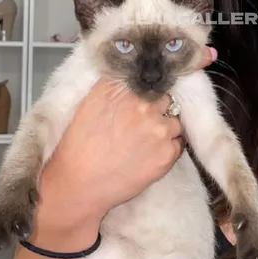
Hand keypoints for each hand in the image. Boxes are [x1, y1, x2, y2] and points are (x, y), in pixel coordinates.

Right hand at [35, 46, 216, 235]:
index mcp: (123, 89)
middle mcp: (143, 103)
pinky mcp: (167, 152)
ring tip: (146, 142)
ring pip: (175, 121)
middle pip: (166, 97)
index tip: (148, 97)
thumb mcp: (90, 103)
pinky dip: (169, 149)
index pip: (150, 79)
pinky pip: (178, 144)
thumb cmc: (79, 145)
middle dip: (159, 108)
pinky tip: (149, 156)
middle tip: (144, 124)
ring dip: (166, 128)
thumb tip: (132, 73)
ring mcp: (159, 127)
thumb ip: (114, 85)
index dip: (150, 90)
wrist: (78, 185)